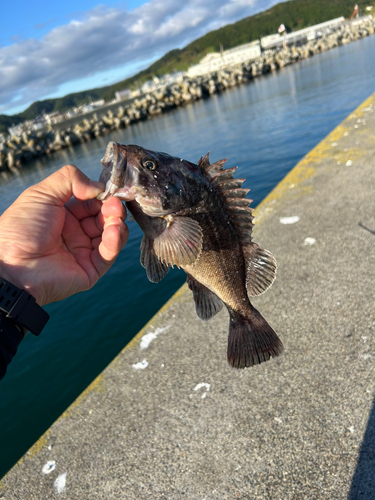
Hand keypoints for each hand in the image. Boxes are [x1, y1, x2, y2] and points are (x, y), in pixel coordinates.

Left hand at [0, 164, 127, 305]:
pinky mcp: (89, 270)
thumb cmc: (21, 229)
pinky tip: (114, 230)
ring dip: (117, 224)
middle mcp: (74, 233)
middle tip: (116, 204)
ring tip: (116, 216)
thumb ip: (69, 179)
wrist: (13, 265)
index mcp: (63, 215)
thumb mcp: (41, 194)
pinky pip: (107, 255)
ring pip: (110, 236)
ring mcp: (82, 252)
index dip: (102, 196)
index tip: (110, 191)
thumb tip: (98, 186)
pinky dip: (114, 241)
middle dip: (113, 209)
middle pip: (104, 218)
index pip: (91, 203)